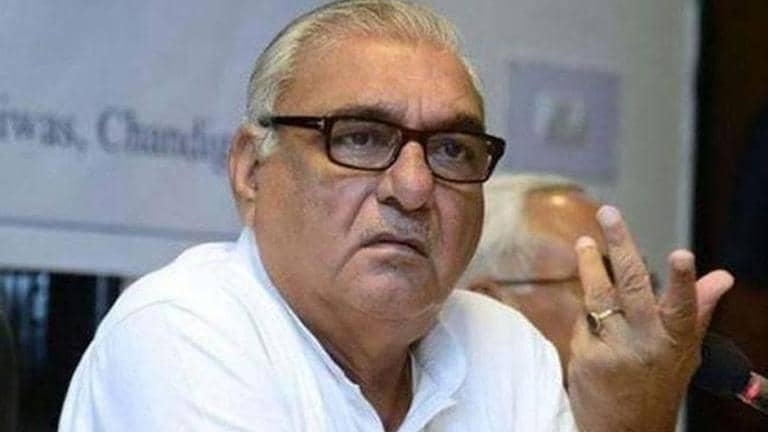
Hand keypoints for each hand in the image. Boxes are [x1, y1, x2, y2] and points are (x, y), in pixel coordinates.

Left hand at [567, 206, 732, 431]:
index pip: (684, 307)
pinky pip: (583, 322)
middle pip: (631, 286)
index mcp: (676, 342)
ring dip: (589, 265)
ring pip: (598, 295)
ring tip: (583, 242)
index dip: (685, 281)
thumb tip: (721, 276)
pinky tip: (592, 316)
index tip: (684, 254)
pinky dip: (588, 316)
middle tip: (609, 213)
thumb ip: (696, 311)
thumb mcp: (685, 352)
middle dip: (620, 245)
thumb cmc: (658, 385)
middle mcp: (647, 345)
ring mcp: (614, 351)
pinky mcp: (586, 358)